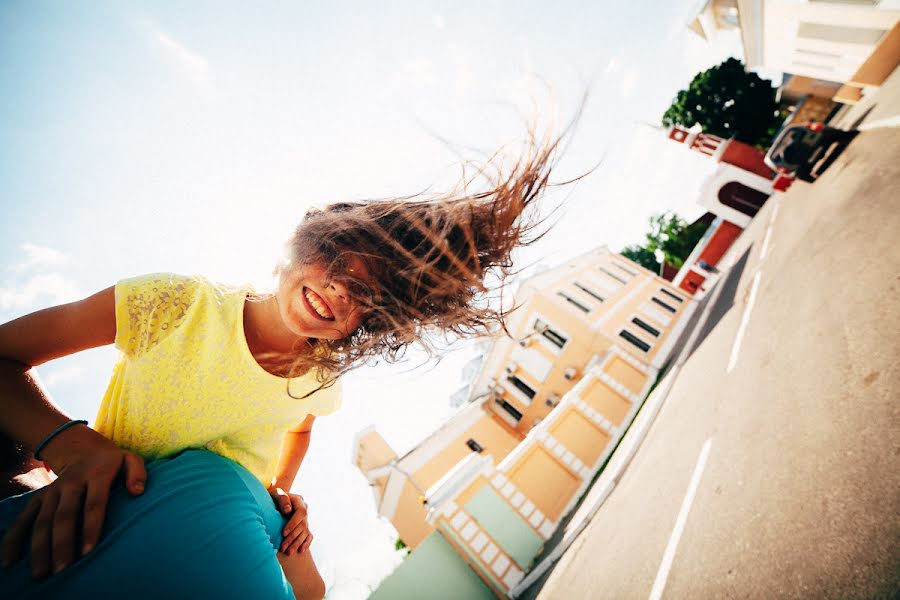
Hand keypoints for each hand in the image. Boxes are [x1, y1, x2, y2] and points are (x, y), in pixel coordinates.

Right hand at [1, 425, 145, 578]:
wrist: (82, 449)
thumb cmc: (112, 463)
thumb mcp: (130, 459)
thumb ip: (137, 473)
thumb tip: (137, 492)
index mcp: (95, 475)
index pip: (93, 504)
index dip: (90, 527)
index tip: (87, 551)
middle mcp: (70, 483)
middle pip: (64, 516)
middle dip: (61, 543)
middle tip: (62, 569)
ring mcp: (52, 491)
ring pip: (42, 521)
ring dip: (39, 547)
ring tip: (40, 573)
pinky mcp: (39, 498)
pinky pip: (23, 519)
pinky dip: (13, 539)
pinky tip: (9, 562)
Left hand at [268, 486, 312, 554]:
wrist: (274, 500)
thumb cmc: (273, 497)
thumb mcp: (276, 493)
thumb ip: (282, 499)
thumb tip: (288, 510)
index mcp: (299, 501)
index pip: (301, 513)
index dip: (293, 524)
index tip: (283, 533)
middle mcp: (304, 510)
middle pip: (302, 525)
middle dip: (292, 537)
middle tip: (283, 547)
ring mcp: (305, 519)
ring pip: (305, 533)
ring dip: (297, 543)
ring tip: (288, 552)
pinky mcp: (304, 527)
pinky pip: (309, 536)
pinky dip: (306, 543)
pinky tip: (300, 551)